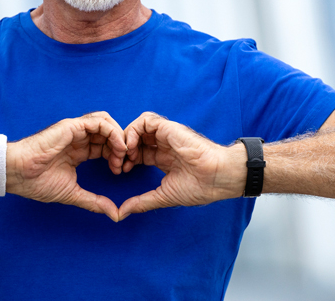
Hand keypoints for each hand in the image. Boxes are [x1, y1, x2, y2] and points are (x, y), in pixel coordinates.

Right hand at [6, 112, 126, 221]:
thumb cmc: (37, 183)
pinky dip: (113, 132)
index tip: (120, 172)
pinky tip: (117, 147)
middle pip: (108, 134)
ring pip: (106, 123)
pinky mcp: (72, 126)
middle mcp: (78, 138)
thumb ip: (94, 202)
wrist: (18, 173)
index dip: (117, 157)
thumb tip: (115, 215)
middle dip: (121, 147)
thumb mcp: (73, 193)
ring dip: (119, 137)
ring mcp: (75, 130)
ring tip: (122, 154)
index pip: (105, 147)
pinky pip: (99, 122)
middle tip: (125, 164)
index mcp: (78, 151)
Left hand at [118, 112, 245, 220]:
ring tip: (125, 155)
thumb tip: (121, 213)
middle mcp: (164, 145)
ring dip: (126, 139)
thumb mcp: (163, 196)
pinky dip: (134, 131)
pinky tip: (132, 147)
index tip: (120, 172)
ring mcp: (166, 135)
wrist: (217, 177)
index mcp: (164, 158)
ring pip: (138, 127)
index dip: (125, 160)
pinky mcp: (169, 128)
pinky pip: (145, 121)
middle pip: (135, 139)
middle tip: (117, 164)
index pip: (138, 153)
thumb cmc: (199, 187)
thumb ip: (142, 202)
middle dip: (122, 150)